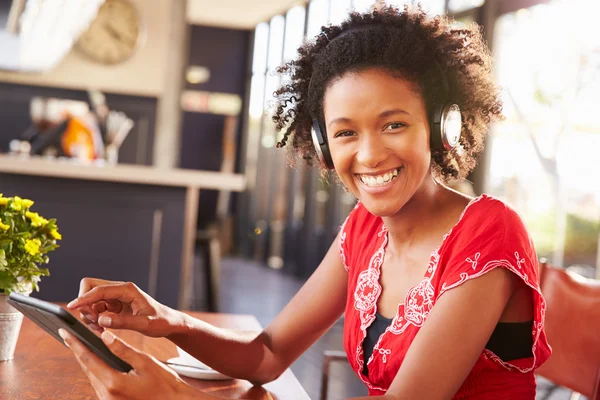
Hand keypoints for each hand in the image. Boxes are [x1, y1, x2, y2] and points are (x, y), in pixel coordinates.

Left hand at [58, 329, 201, 399]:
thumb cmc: (164, 383)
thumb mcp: (144, 362)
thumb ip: (122, 349)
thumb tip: (103, 335)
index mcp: (114, 383)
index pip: (88, 359)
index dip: (75, 344)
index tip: (65, 331)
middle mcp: (106, 395)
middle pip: (87, 368)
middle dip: (77, 350)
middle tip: (67, 334)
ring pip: (91, 376)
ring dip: (85, 360)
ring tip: (78, 344)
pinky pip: (99, 383)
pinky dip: (95, 369)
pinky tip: (95, 360)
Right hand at [67, 278, 181, 336]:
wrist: (169, 322)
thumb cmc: (161, 321)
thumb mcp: (144, 324)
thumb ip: (123, 322)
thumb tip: (101, 320)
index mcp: (128, 289)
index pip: (99, 290)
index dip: (84, 298)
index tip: (71, 307)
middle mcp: (120, 290)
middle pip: (91, 287)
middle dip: (85, 303)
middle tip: (92, 321)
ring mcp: (117, 296)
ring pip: (92, 298)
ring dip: (89, 313)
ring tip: (99, 328)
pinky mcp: (115, 304)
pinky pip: (97, 307)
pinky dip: (95, 317)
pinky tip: (102, 327)